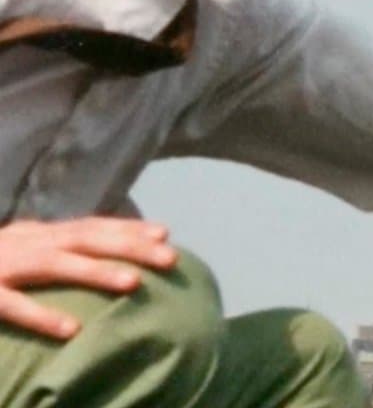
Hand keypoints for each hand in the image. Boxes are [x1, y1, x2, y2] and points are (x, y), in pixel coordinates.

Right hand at [0, 218, 178, 339]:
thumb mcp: (18, 248)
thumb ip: (55, 249)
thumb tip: (102, 255)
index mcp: (37, 235)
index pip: (90, 226)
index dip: (127, 228)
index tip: (164, 234)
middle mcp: (26, 244)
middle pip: (85, 240)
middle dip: (130, 247)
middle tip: (170, 258)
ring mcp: (5, 267)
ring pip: (54, 265)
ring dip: (95, 272)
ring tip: (134, 284)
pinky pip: (13, 306)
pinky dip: (42, 316)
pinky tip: (73, 330)